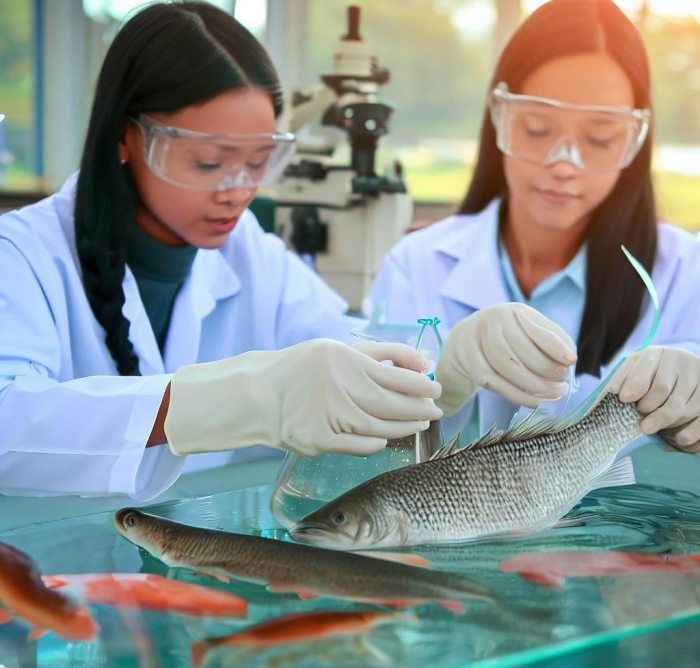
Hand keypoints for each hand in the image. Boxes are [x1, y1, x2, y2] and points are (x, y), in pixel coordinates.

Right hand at [165, 339, 442, 456]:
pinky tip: (387, 438)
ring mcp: (329, 417)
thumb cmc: (302, 368)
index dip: (421, 386)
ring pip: (380, 428)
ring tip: (417, 423)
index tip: (436, 389)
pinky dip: (377, 444)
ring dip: (404, 428)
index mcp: (344, 361)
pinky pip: (360, 446)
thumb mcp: (337, 349)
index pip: (395, 376)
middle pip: (392, 405)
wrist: (258, 395)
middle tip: (434, 410)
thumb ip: (381, 353)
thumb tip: (423, 361)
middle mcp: (338, 389)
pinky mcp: (319, 441)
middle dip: (419, 409)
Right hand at [435, 303, 576, 415]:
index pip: (537, 330)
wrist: (466, 340)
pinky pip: (495, 382)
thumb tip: (569, 360)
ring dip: (534, 385)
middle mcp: (493, 321)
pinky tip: (535, 401)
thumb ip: (549, 340)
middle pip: (522, 350)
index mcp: (514, 311)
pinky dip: (518, 395)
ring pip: (507, 367)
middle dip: (547, 370)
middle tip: (562, 384)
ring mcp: (477, 340)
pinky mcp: (469, 362)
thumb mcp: (527, 330)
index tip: (571, 361)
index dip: (556, 346)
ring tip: (553, 394)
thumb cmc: (507, 337)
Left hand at [609, 346, 699, 452]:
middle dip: (647, 409)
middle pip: (662, 390)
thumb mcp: (633, 371)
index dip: (634, 385)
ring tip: (652, 428)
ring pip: (681, 407)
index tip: (625, 399)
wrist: (680, 375)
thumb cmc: (649, 376)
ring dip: (666, 422)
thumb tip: (613, 391)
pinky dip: (690, 432)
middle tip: (641, 423)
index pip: (645, 369)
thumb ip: (622, 378)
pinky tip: (679, 439)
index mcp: (658, 353)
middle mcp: (682, 362)